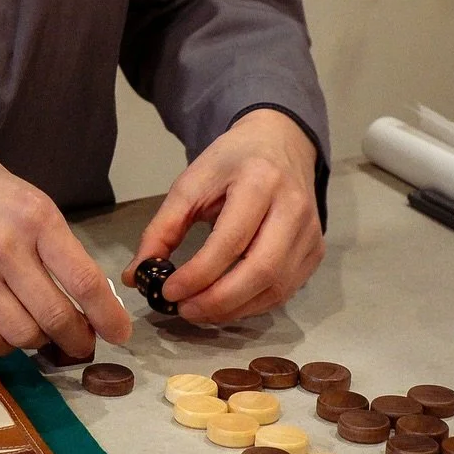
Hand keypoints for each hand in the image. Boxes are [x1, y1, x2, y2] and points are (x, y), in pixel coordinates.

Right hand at [0, 136, 132, 356]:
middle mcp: (5, 247)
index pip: (84, 280)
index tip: (119, 333)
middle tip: (82, 343)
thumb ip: (55, 242)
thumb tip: (87, 293)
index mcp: (36, 217)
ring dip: (39, 342)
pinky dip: (3, 345)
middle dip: (78, 340)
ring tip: (39, 333)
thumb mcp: (27, 196)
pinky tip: (5, 332)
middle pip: (56, 316)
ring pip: (22, 335)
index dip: (108, 316)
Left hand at [124, 110, 323, 323]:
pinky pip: (286, 290)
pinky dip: (253, 305)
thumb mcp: (190, 184)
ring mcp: (311, 232)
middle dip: (219, 300)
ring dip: (235, 309)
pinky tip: (226, 303)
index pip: (231, 240)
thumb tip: (136, 276)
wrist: (279, 143)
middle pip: (262, 270)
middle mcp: (294, 208)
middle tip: (184, 310)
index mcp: (260, 182)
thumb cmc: (231, 163)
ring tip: (200, 310)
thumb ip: (162, 228)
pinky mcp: (317, 251)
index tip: (168, 291)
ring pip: (277, 287)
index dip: (199, 273)